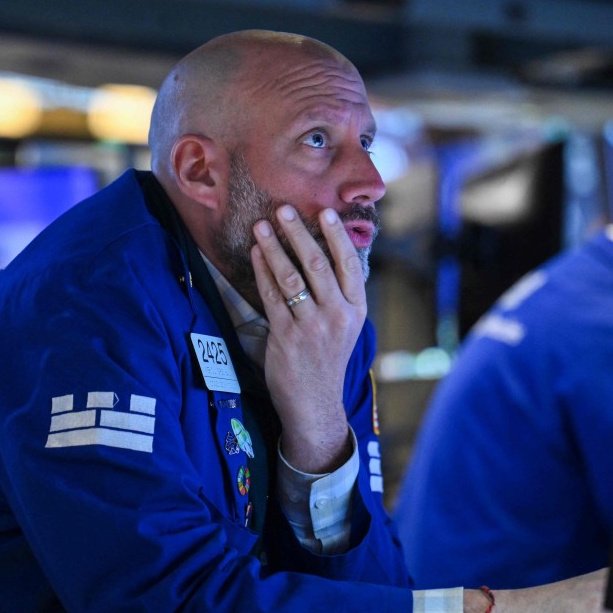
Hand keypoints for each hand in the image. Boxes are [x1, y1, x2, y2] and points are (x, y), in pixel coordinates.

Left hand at [250, 205, 365, 472]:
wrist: (315, 403)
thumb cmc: (327, 360)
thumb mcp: (345, 327)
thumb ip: (340, 295)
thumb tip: (327, 253)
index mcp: (356, 311)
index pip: (349, 265)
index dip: (337, 236)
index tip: (325, 212)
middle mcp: (338, 316)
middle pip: (317, 264)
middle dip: (298, 233)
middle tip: (283, 209)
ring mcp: (312, 327)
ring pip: (291, 277)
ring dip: (274, 247)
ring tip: (262, 226)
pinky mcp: (287, 336)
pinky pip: (272, 296)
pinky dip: (263, 271)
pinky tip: (257, 253)